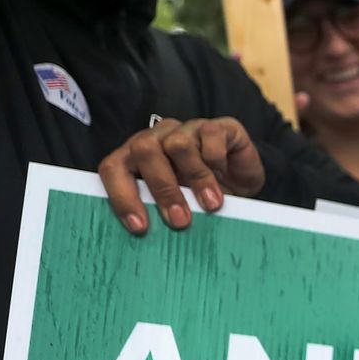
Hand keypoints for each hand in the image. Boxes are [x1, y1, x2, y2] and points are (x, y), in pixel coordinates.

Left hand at [96, 117, 264, 234]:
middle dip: (162, 189)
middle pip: (144, 150)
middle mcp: (158, 137)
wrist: (243, 184)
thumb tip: (149, 233)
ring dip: (195, 178)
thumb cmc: (204, 196)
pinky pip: (211, 136)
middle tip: (180, 219)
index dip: (122, 196)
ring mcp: (187, 128)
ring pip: (178, 144)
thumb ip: (158, 209)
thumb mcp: (178, 206)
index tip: (140, 226)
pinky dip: (217, 159)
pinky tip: (223, 173)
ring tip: (210, 204)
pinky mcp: (218, 126)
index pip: (114, 167)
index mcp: (137, 156)